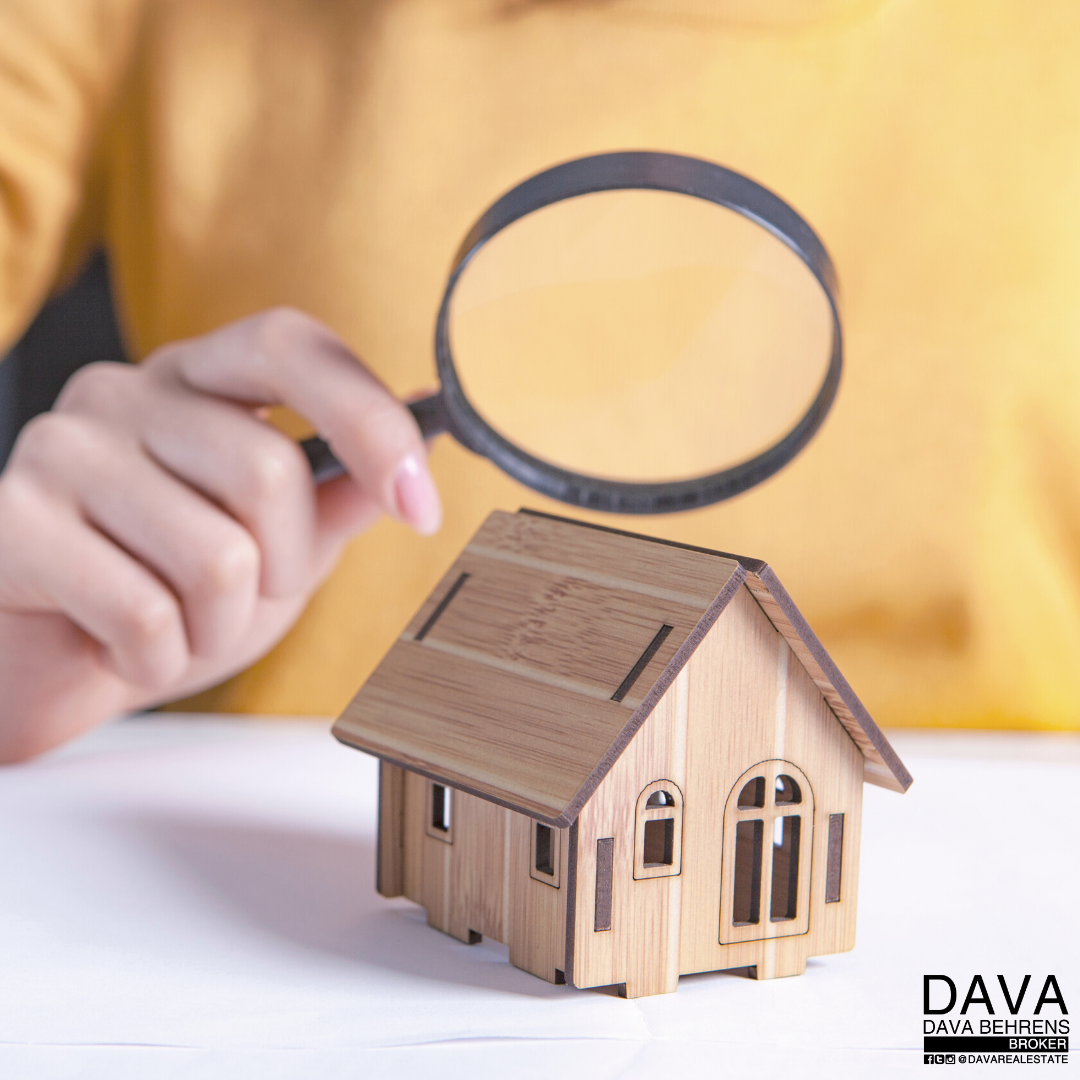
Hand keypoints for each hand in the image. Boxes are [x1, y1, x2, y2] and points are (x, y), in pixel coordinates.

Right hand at [0, 308, 440, 761]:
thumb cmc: (166, 592)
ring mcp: (63, 447)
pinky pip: (144, 613)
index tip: (421, 507)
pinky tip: (124, 649)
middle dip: (284, 567)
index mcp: (197, 381)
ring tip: (178, 626)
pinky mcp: (14, 519)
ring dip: (220, 626)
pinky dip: (158, 660)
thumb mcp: (276, 547)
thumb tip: (424, 437)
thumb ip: (338, 496)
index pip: (292, 347)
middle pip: (267, 470)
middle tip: (246, 596)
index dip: (370, 420)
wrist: (48, 665)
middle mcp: (125, 391)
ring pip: (217, 556)